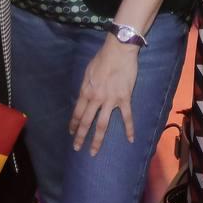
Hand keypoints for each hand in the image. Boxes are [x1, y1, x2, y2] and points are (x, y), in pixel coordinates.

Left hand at [69, 36, 139, 154]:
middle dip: (81, 137)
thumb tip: (84, 96)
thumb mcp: (88, 72)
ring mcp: (110, 100)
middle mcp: (96, 99)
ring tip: (93, 152)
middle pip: (87, 122)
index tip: (72, 134)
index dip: (74, 125)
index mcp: (86, 91)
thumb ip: (86, 86)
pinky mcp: (124, 98)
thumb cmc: (102, 58)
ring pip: (102, 125)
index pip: (77, 113)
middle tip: (77, 148)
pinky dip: (129, 129)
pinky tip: (130, 140)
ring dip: (97, 140)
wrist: (119, 51)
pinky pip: (126, 117)